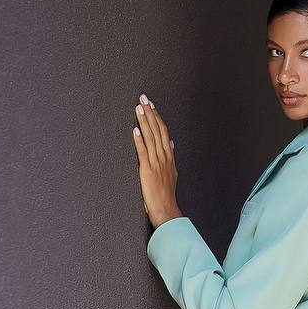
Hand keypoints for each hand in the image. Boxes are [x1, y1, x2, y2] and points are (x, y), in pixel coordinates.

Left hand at [133, 93, 181, 227]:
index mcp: (169, 157)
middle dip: (150, 113)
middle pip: (157, 130)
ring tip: (138, 108)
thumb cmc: (166, 194)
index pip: (163, 132)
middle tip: (143, 99)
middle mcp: (163, 157)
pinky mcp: (147, 170)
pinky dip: (139, 140)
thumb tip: (171, 143)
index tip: (151, 106)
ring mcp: (156, 163)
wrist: (166, 209)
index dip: (157, 117)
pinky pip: (143, 152)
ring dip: (145, 121)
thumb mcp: (172, 172)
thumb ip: (170, 157)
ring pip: (151, 138)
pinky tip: (135, 129)